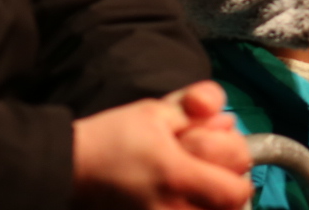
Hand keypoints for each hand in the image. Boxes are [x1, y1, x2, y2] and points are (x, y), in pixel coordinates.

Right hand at [72, 81, 251, 208]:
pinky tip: (181, 197)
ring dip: (210, 204)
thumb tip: (227, 118)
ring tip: (197, 187)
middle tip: (216, 175)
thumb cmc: (112, 137)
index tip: (228, 161)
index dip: (239, 175)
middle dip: (227, 190)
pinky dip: (190, 208)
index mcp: (176, 175)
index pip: (235, 191)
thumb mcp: (155, 111)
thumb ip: (196, 108)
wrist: (69, 168)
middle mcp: (171, 208)